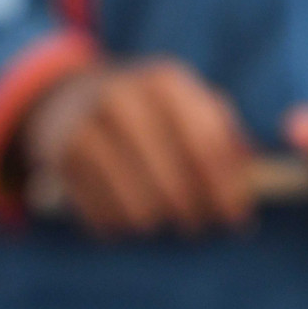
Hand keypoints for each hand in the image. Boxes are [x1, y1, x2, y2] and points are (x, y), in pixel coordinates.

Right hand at [20, 57, 253, 236]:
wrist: (66, 97)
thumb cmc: (147, 110)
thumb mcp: (186, 105)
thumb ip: (224, 139)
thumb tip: (246, 192)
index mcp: (165, 82)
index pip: (206, 146)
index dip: (226, 189)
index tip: (236, 220)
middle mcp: (123, 98)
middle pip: (172, 181)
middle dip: (191, 212)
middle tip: (196, 226)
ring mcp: (86, 126)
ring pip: (136, 204)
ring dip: (153, 222)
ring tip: (157, 219)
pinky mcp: (61, 157)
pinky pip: (100, 213)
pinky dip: (117, 225)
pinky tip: (124, 217)